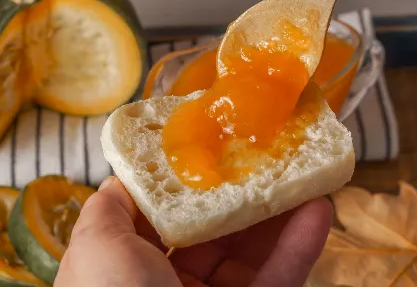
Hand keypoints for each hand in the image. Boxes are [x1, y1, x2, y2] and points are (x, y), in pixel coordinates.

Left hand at [54, 176, 331, 286]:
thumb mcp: (97, 247)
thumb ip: (110, 207)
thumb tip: (125, 175)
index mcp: (127, 268)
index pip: (162, 216)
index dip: (189, 181)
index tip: (216, 145)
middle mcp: (168, 286)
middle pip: (214, 230)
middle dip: (243, 191)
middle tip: (272, 154)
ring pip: (251, 252)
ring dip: (280, 211)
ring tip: (305, 172)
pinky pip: (279, 277)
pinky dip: (300, 247)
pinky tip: (319, 210)